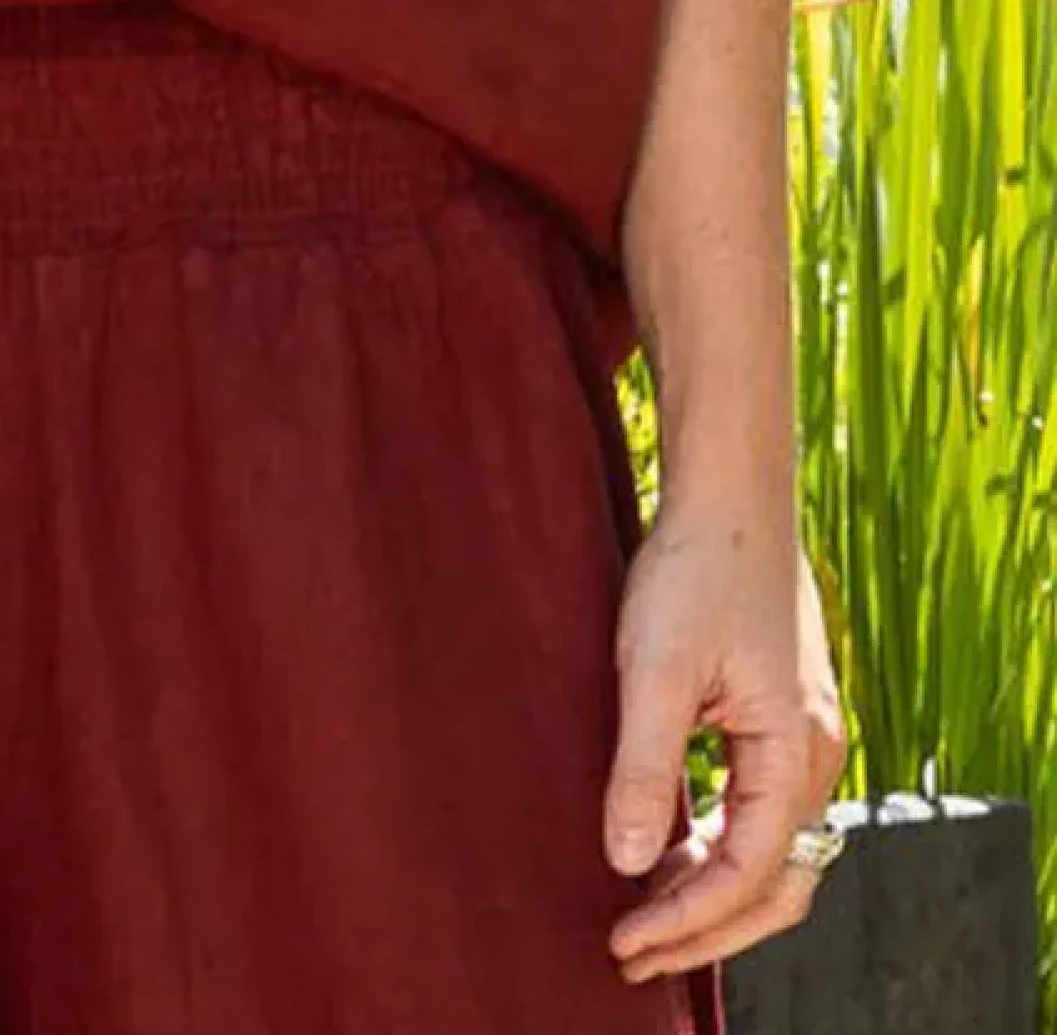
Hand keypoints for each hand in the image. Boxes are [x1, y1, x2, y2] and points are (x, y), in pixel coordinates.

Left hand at [603, 496, 848, 982]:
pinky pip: (758, 807)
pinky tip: (666, 845)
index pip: (749, 873)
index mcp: (796, 751)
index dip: (688, 919)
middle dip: (704, 926)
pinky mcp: (780, 716)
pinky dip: (717, 843)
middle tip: (631, 951)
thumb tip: (629, 863)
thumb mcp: (656, 668)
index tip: (626, 940)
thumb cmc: (695, 567)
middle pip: (774, 881)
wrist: (730, 490)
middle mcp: (815, 755)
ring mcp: (803, 737)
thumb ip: (647, 767)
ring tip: (640, 911)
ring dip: (710, 888)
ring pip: (769, 848)